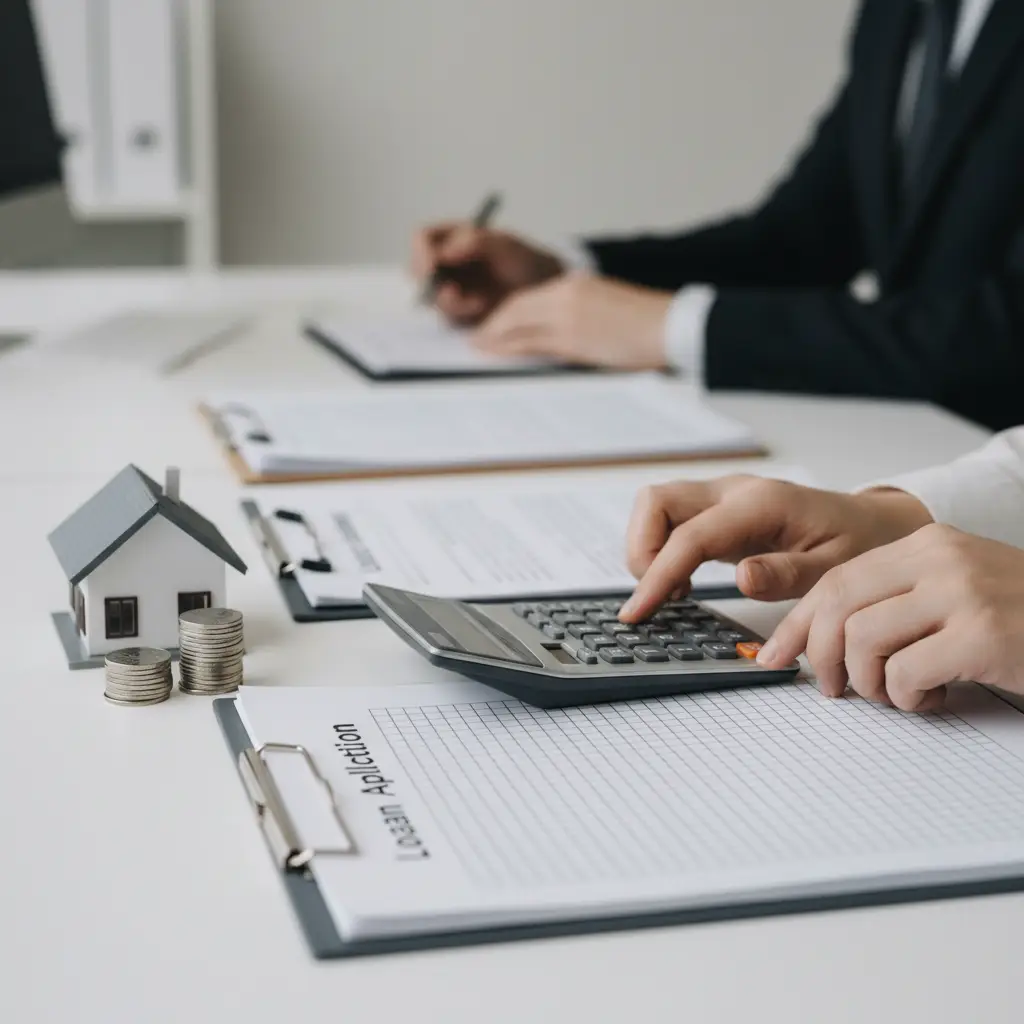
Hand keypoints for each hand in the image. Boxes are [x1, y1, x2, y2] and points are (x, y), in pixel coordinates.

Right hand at [411, 223, 562, 324]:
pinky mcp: (457, 309)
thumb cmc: (525, 260)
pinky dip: (461, 314)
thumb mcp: (506, 246)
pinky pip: (445, 315)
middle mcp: (445, 260)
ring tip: (479, 301)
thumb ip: (476, 242)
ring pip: (430, 296)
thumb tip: (445, 252)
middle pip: (418, 270)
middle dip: (432, 285)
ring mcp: (449, 285)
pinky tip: (482, 307)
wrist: (541, 290)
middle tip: (453, 293)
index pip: (422, 238)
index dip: (422, 252)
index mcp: (453, 236)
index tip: (432, 268)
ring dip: (450, 302)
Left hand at [474, 274, 672, 369]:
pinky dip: (506, 347)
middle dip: (494, 323)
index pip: (530, 296)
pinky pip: (529, 343)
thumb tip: (561, 330)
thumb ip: (581, 310)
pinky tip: (493, 352)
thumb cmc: (647, 323)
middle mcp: (566, 294)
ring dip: (493, 336)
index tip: (495, 322)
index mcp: (577, 283)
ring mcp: (567, 316)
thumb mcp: (607, 305)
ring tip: (478, 346)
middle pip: (517, 307)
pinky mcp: (571, 339)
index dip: (507, 311)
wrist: (667, 326)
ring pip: (516, 323)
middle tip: (478, 336)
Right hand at [619, 477, 932, 621]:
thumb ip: (788, 574)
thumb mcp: (837, 570)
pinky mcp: (717, 512)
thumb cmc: (859, 545)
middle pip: (655, 502)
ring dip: (649, 551)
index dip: (656, 574)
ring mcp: (722, 498)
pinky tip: (684, 583)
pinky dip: (662, 552)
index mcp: (760, 505)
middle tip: (661, 595)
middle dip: (642, 550)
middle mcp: (734, 492)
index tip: (638, 612)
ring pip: (655, 509)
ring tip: (675, 592)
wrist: (873, 525)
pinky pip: (669, 522)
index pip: (690, 536)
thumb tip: (742, 579)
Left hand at [758, 525, 1023, 710]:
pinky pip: (905, 674)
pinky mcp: (984, 635)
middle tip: (833, 690)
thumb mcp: (952, 593)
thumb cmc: (1021, 621)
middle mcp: (939, 559)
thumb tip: (819, 639)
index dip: (799, 623)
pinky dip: (908, 698)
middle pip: (837, 606)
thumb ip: (894, 603)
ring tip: (900, 693)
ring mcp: (962, 593)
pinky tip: (934, 697)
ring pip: (862, 642)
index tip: (776, 655)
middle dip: (820, 656)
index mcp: (924, 545)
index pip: (836, 580)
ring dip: (870, 684)